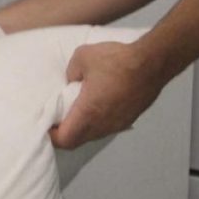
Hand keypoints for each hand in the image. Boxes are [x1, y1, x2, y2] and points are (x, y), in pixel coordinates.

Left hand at [50, 41, 169, 148]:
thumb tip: (72, 80)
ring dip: (82, 129)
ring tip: (75, 113)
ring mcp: (118, 124)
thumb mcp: (82, 57)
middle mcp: (102, 124)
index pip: (65, 140)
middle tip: (56, 121)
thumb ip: (71, 72)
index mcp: (87, 113)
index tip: (46, 125)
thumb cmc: (117, 60)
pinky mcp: (129, 119)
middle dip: (64, 134)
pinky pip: (107, 127)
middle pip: (77, 141)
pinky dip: (97, 123)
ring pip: (93, 135)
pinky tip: (97, 107)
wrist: (153, 62)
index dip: (51, 137)